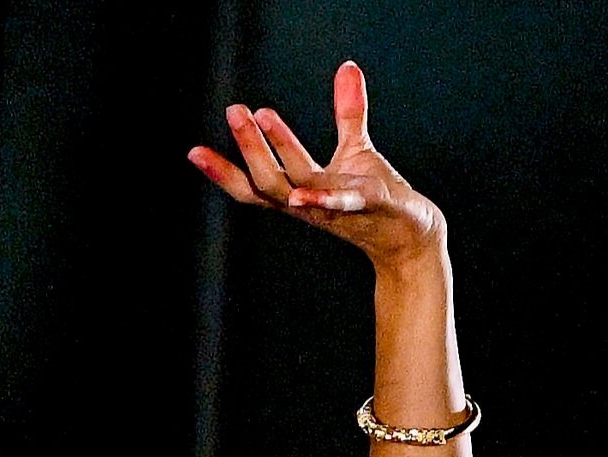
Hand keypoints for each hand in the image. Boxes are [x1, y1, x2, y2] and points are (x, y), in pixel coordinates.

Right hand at [188, 61, 443, 268]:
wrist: (415, 237)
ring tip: (263, 116)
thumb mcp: (356, 151)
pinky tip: (304, 195)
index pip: (255, 184)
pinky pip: (346, 201)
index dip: (225, 171)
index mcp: (301, 191)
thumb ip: (347, 112)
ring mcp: (339, 209)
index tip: (193, 152)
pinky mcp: (372, 206)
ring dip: (281, 150)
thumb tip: (348, 67)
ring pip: (300, 186)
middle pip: (270, 181)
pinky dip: (327, 198)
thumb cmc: (380, 199)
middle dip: (251, 146)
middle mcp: (313, 205)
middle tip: (235, 109)